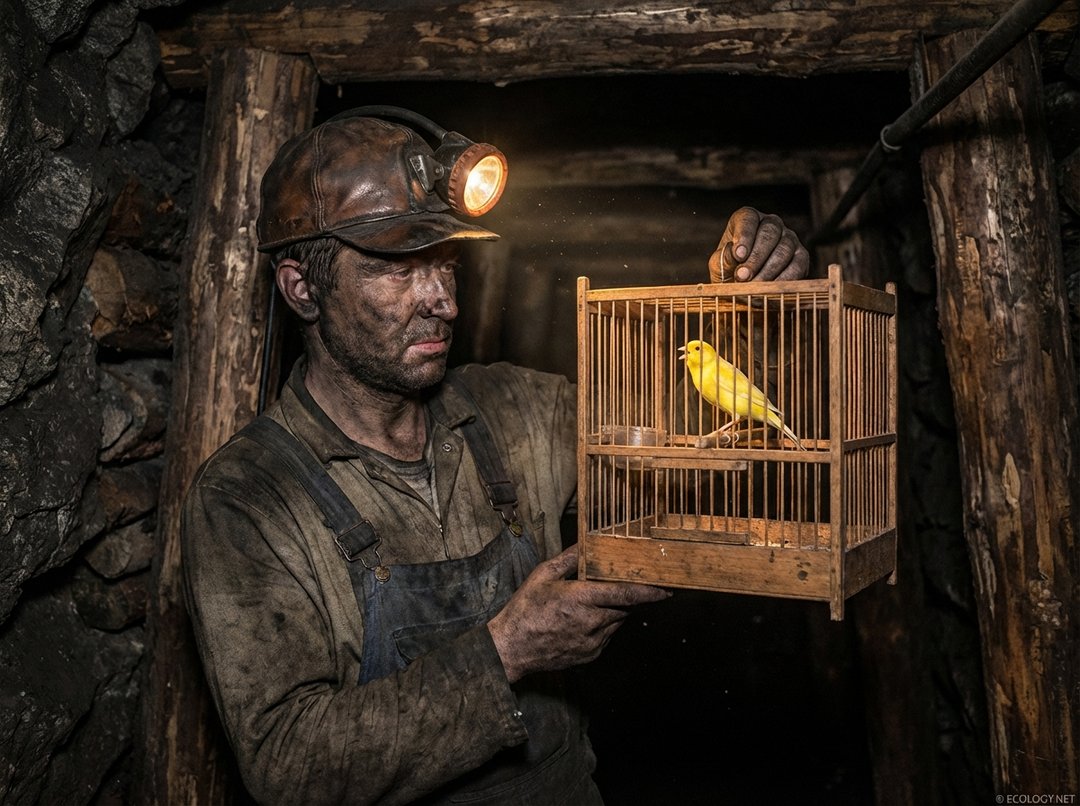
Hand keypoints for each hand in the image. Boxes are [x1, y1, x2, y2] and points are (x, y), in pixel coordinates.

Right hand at [487, 545, 669, 682]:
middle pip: (624, 607)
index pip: (624, 594)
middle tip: (622, 586)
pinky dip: (603, 626)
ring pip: (617, 622)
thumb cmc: (524, 610)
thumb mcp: (543, 575)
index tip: (665, 588)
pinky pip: (607, 636)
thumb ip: (569, 559)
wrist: (511, 648)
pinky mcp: (590, 655)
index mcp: (580, 599)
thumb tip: (585, 543)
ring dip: (614, 610)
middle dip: (627, 597)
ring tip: (593, 603)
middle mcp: (590, 622)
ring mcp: (592, 642)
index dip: (648, 591)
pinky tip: (584, 620)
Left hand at [708, 206, 808, 282]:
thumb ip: (723, 259)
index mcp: (748, 219)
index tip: (738, 255)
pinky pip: (797, 266)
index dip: (744, 236)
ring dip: (768, 270)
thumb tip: (733, 253)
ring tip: (753, 287)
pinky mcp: (801, 257)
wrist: (744, 290)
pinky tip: (769, 290)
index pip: (748, 218)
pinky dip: (783, 280)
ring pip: (784, 249)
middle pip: (769, 232)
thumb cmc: (728, 273)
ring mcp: (789, 239)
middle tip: (743, 277)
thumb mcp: (719, 266)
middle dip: (755, 257)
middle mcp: (772, 224)